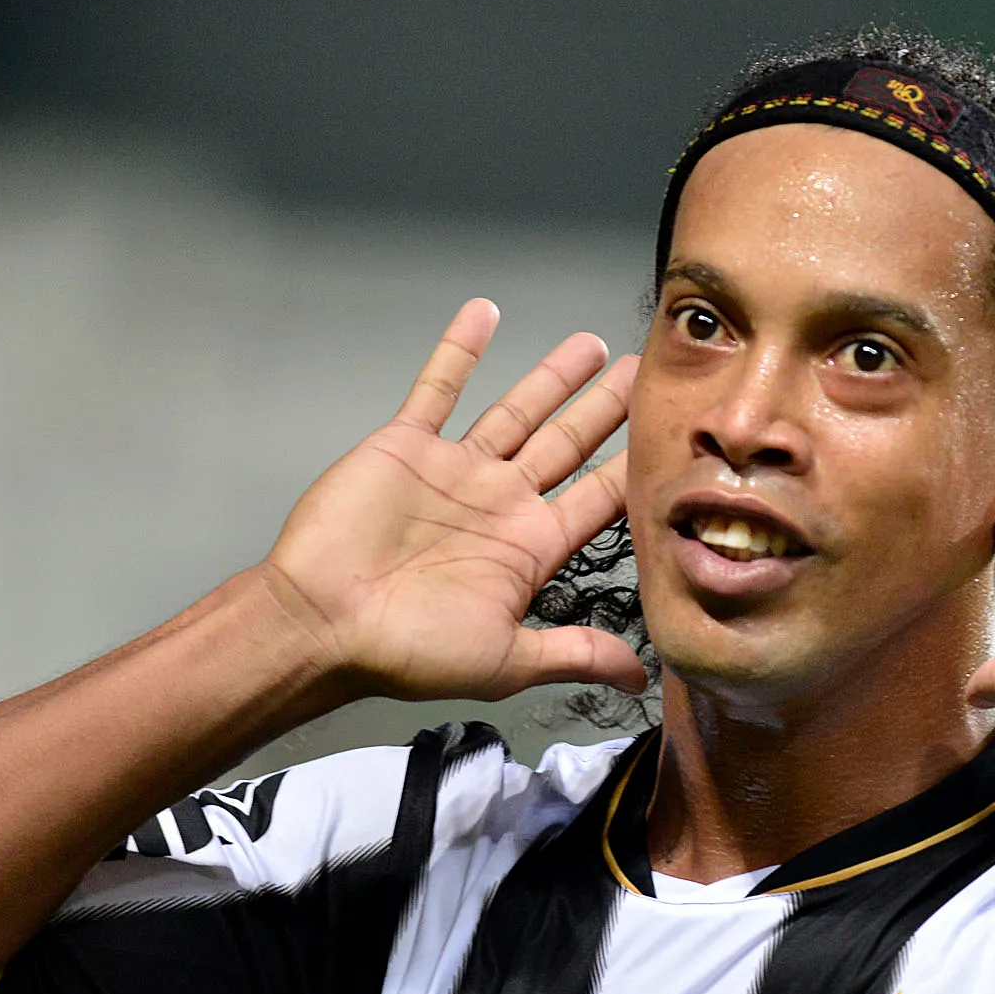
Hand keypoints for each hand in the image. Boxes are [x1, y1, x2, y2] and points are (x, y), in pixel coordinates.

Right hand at [260, 299, 647, 702]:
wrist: (322, 622)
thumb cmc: (405, 650)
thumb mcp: (507, 659)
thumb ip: (574, 653)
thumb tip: (639, 679)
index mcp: (528, 549)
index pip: (598, 500)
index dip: (635, 469)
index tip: (672, 440)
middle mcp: (498, 504)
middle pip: (568, 445)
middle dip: (607, 411)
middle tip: (645, 374)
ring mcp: (455, 471)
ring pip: (516, 411)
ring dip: (552, 378)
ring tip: (592, 346)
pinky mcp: (407, 446)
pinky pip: (438, 388)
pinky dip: (460, 350)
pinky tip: (483, 314)